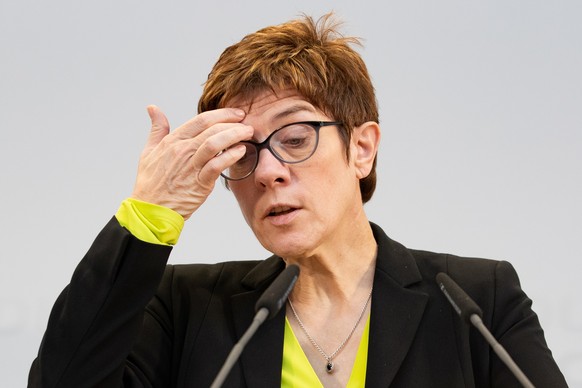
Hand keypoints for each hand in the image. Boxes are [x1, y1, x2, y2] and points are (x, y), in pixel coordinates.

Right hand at [131, 105, 251, 219]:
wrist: (151, 209)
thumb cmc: (151, 183)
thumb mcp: (149, 151)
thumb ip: (157, 129)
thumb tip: (153, 108)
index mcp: (173, 141)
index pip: (201, 120)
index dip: (223, 114)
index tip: (237, 114)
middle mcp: (182, 150)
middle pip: (212, 128)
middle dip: (233, 123)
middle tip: (247, 124)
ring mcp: (191, 166)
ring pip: (215, 143)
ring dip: (235, 135)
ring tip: (247, 134)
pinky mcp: (199, 183)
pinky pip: (217, 165)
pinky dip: (231, 156)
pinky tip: (241, 151)